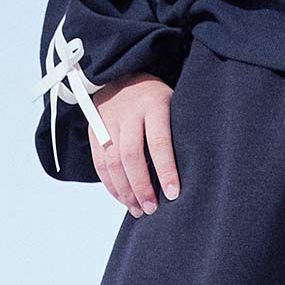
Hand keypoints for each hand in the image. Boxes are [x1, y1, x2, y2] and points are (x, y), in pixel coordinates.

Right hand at [90, 73, 180, 217]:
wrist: (122, 73)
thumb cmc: (157, 99)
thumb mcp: (172, 105)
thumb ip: (176, 133)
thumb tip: (190, 173)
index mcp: (153, 104)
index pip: (159, 142)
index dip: (166, 171)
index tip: (172, 195)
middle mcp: (128, 111)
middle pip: (131, 156)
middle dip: (141, 187)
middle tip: (152, 209)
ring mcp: (108, 120)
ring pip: (112, 163)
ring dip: (125, 192)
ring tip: (138, 210)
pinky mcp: (94, 129)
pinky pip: (99, 163)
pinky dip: (111, 185)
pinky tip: (123, 199)